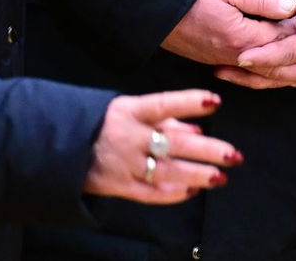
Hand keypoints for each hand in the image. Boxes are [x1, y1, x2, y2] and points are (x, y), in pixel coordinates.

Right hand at [84, 89, 242, 202]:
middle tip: (233, 154)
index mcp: (130, 111)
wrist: (62, 148)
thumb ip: (163, 117)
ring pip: (166, 172)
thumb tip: (197, 125)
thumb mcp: (128, 109)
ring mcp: (125, 164)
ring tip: (221, 176)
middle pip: (173, 143)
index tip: (214, 101)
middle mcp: (129, 137)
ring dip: (196, 175)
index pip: (163, 105)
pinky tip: (194, 189)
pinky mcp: (119, 186)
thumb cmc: (103, 123)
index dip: (188, 102)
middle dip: (205, 149)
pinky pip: (151, 193)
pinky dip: (174, 193)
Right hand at [160, 0, 295, 66]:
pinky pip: (243, 75)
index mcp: (242, 37)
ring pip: (258, 76)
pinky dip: (260, 79)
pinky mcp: (211, 60)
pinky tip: (267, 77)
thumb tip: (292, 8)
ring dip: (282, 77)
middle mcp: (233, 55)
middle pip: (274, 67)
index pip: (280, 41)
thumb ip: (263, 1)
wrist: (157, 4)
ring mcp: (221, 60)